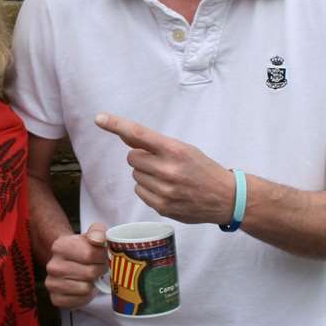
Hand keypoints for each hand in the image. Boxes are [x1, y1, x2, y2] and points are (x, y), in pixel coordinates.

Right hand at [45, 223, 108, 308]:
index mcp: (60, 246)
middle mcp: (53, 266)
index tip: (102, 255)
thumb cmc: (83, 248)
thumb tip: (99, 240)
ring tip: (90, 276)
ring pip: (86, 288)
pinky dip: (86, 296)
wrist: (68, 261)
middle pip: (90, 273)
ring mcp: (52, 284)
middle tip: (98, 267)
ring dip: (93, 283)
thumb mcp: (92, 234)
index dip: (102, 256)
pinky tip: (83, 286)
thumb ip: (98, 232)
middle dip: (99, 270)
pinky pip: (80, 301)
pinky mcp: (55, 299)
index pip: (90, 254)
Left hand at [95, 113, 235, 224]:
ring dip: (146, 174)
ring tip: (168, 178)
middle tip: (162, 162)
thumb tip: (125, 135)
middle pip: (132, 157)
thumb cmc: (203, 169)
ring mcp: (164, 190)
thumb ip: (154, 143)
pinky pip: (139, 191)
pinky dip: (148, 189)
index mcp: (175, 150)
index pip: (139, 134)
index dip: (117, 125)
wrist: (225, 197)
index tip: (100, 118)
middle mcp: (168, 170)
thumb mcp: (184, 149)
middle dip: (142, 158)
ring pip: (135, 175)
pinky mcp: (162, 206)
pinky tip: (167, 190)